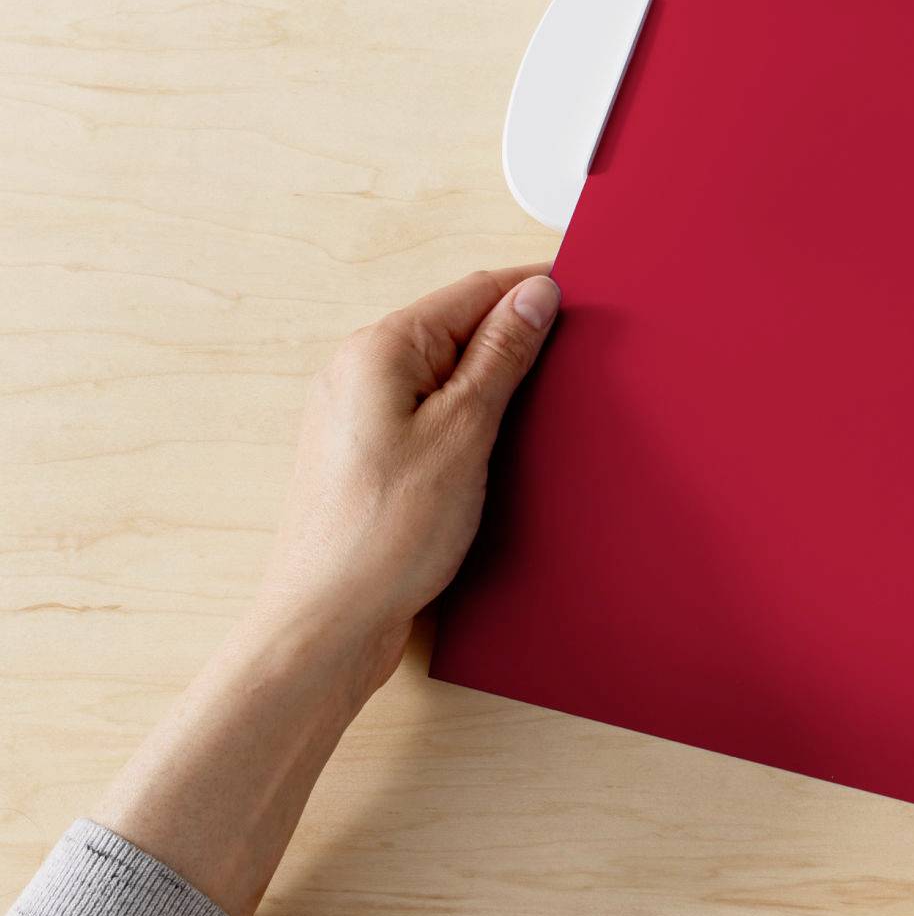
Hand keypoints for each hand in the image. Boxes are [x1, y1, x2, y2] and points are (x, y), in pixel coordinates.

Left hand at [94, 267, 559, 915]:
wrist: (327, 625)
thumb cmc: (384, 536)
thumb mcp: (466, 433)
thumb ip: (502, 356)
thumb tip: (534, 295)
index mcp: (379, 350)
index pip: (473, 291)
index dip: (534, 292)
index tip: (584, 300)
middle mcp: (358, 373)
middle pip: (458, 330)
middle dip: (516, 342)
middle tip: (571, 367)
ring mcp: (358, 416)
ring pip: (447, 376)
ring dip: (494, 388)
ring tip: (535, 416)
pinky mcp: (367, 457)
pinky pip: (431, 416)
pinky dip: (470, 424)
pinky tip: (496, 454)